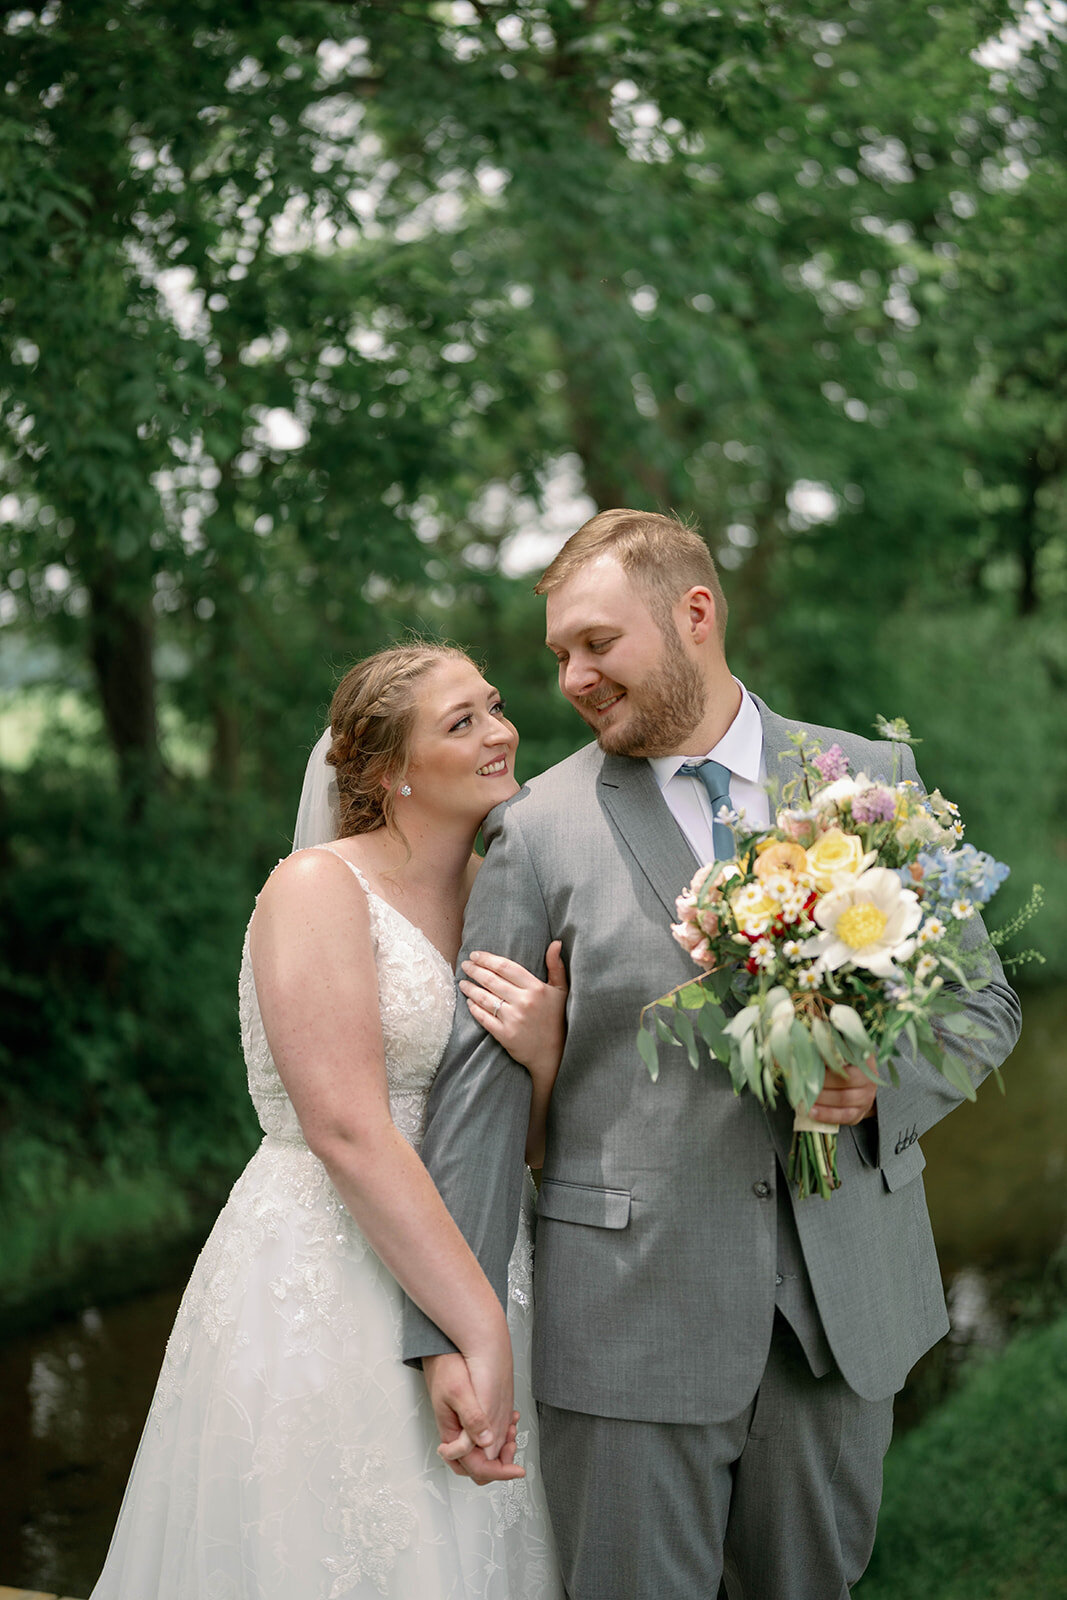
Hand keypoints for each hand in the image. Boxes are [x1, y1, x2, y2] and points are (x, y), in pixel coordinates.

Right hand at [423, 1352, 525, 1484]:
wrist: (445, 1348)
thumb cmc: (446, 1367)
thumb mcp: (459, 1391)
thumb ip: (472, 1418)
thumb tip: (486, 1442)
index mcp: (452, 1435)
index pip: (476, 1467)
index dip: (498, 1472)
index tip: (517, 1470)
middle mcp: (458, 1435)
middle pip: (480, 1466)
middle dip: (500, 1463)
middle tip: (514, 1446)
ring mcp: (464, 1426)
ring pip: (485, 1452)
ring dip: (503, 1447)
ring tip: (513, 1429)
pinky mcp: (471, 1416)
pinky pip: (487, 1435)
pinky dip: (502, 1433)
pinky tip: (510, 1419)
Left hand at [459, 941, 567, 1086]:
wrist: (554, 1054)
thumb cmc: (557, 1019)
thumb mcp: (561, 990)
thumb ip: (556, 966)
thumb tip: (556, 943)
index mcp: (536, 988)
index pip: (506, 967)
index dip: (488, 959)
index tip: (476, 955)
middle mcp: (524, 1002)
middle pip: (492, 980)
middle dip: (475, 970)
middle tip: (465, 964)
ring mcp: (514, 1019)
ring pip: (485, 998)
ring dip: (470, 988)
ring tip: (462, 982)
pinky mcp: (505, 1035)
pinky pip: (484, 1018)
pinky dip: (474, 1009)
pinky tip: (469, 1002)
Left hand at [809, 1056, 878, 1125]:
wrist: (858, 1088)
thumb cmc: (844, 1068)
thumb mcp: (841, 1055)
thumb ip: (829, 1050)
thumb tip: (809, 1046)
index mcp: (863, 1060)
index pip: (845, 1060)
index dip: (827, 1061)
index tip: (810, 1061)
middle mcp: (868, 1079)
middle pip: (843, 1080)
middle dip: (821, 1082)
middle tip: (803, 1081)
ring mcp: (866, 1097)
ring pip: (843, 1098)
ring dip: (821, 1098)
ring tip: (805, 1096)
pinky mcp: (859, 1113)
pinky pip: (843, 1116)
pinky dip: (826, 1114)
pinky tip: (812, 1112)